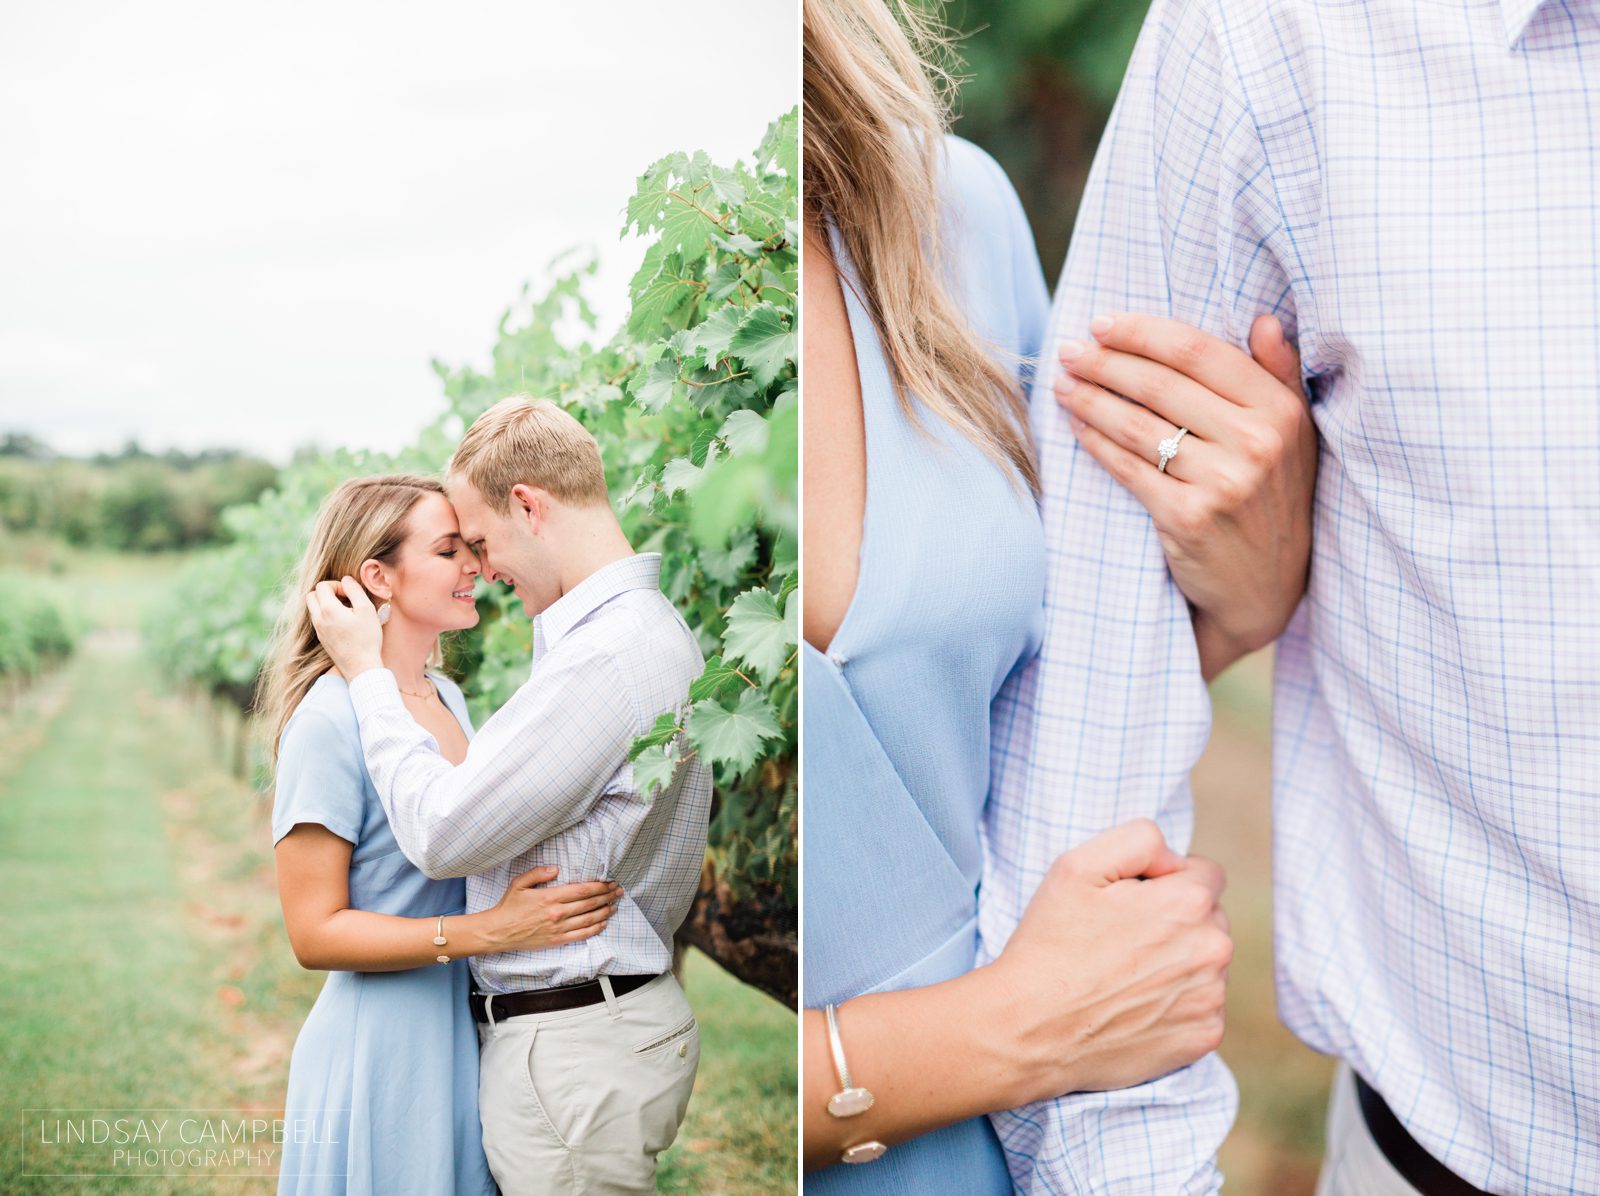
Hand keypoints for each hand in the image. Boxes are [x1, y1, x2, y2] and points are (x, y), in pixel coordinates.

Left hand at [305, 577, 384, 678]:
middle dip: (326, 592)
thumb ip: (355, 590)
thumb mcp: (366, 610)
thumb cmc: (366, 638)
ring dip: (325, 603)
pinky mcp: (322, 639)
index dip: (337, 585)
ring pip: (313, 608)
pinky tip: (343, 622)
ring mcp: (318, 630)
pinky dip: (326, 615)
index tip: (350, 593)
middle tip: (344, 598)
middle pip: (312, 595)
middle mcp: (318, 619)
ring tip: (344, 610)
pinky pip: (317, 620)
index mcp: (328, 610)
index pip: (322, 586)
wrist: (361, 667)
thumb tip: (346, 580)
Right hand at [488, 864, 622, 951]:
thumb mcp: (519, 883)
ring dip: (604, 912)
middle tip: (618, 892)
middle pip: (589, 904)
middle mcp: (557, 913)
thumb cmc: (508, 906)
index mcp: (549, 897)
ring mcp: (558, 928)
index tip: (609, 882)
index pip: (582, 890)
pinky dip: (595, 929)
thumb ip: (538, 873)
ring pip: (588, 919)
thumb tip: (556, 868)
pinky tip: (603, 923)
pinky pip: (581, 935)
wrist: (498, 932)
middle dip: (606, 896)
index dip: (599, 886)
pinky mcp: (557, 940)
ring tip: (614, 905)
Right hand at [984, 819, 1231, 1102]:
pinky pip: (1204, 1004)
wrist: (1031, 1029)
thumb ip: (1140, 840)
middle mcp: (1212, 949)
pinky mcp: (1203, 1036)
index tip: (1131, 902)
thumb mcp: (1077, 865)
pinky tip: (1136, 1005)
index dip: (1164, 881)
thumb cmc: (1051, 944)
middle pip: (1210, 917)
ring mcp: (1210, 997)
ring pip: (1207, 961)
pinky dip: (1177, 1003)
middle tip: (1122, 939)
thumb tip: (1175, 860)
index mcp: (1188, 902)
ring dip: (1179, 961)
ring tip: (1124, 974)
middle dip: (1175, 920)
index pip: (1205, 873)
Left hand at [1054, 313, 1314, 676]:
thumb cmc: (1273, 499)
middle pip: (1160, 384)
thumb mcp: (1294, 436)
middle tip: (1069, 351)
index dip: (1142, 332)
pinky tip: (1077, 427)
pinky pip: (1129, 468)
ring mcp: (1222, 482)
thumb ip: (1279, 375)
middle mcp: (1256, 443)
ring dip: (1090, 398)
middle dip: (1105, 362)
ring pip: (1138, 424)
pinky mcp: (1187, 518)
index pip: (1198, 352)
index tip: (1102, 324)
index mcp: (1280, 410)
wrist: (1267, 588)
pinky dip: (1097, 442)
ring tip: (1062, 383)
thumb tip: (1262, 320)